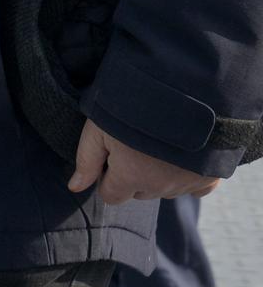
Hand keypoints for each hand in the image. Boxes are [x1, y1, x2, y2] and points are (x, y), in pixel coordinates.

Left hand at [68, 119, 221, 203]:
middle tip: (133, 142)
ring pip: (165, 189)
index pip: (111, 195)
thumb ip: (86, 160)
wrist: (185, 91)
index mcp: (131, 178)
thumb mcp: (98, 127)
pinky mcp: (211, 176)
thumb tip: (74, 188)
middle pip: (138, 192)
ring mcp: (188, 183)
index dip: (105, 177)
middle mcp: (160, 187)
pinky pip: (196, 188)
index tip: (109, 155)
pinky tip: (181, 156)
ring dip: (158, 175)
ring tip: (156, 141)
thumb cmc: (132, 105)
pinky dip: (186, 176)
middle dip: (131, 175)